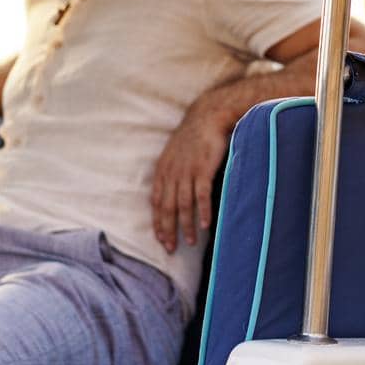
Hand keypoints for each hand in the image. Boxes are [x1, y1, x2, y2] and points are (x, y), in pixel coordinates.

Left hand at [150, 100, 232, 253]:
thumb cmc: (193, 136)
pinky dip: (202, 212)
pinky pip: (201, 195)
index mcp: (163, 170)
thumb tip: (169, 193)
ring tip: (189, 242)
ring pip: (183, 205)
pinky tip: (205, 225)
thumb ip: (170, 173)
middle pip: (167, 208)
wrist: (208, 116)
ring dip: (186, 226)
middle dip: (168, 230)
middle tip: (171, 248)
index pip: (156, 202)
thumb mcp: (174, 154)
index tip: (160, 239)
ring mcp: (187, 171)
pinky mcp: (203, 169)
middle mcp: (172, 173)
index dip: (157, 222)